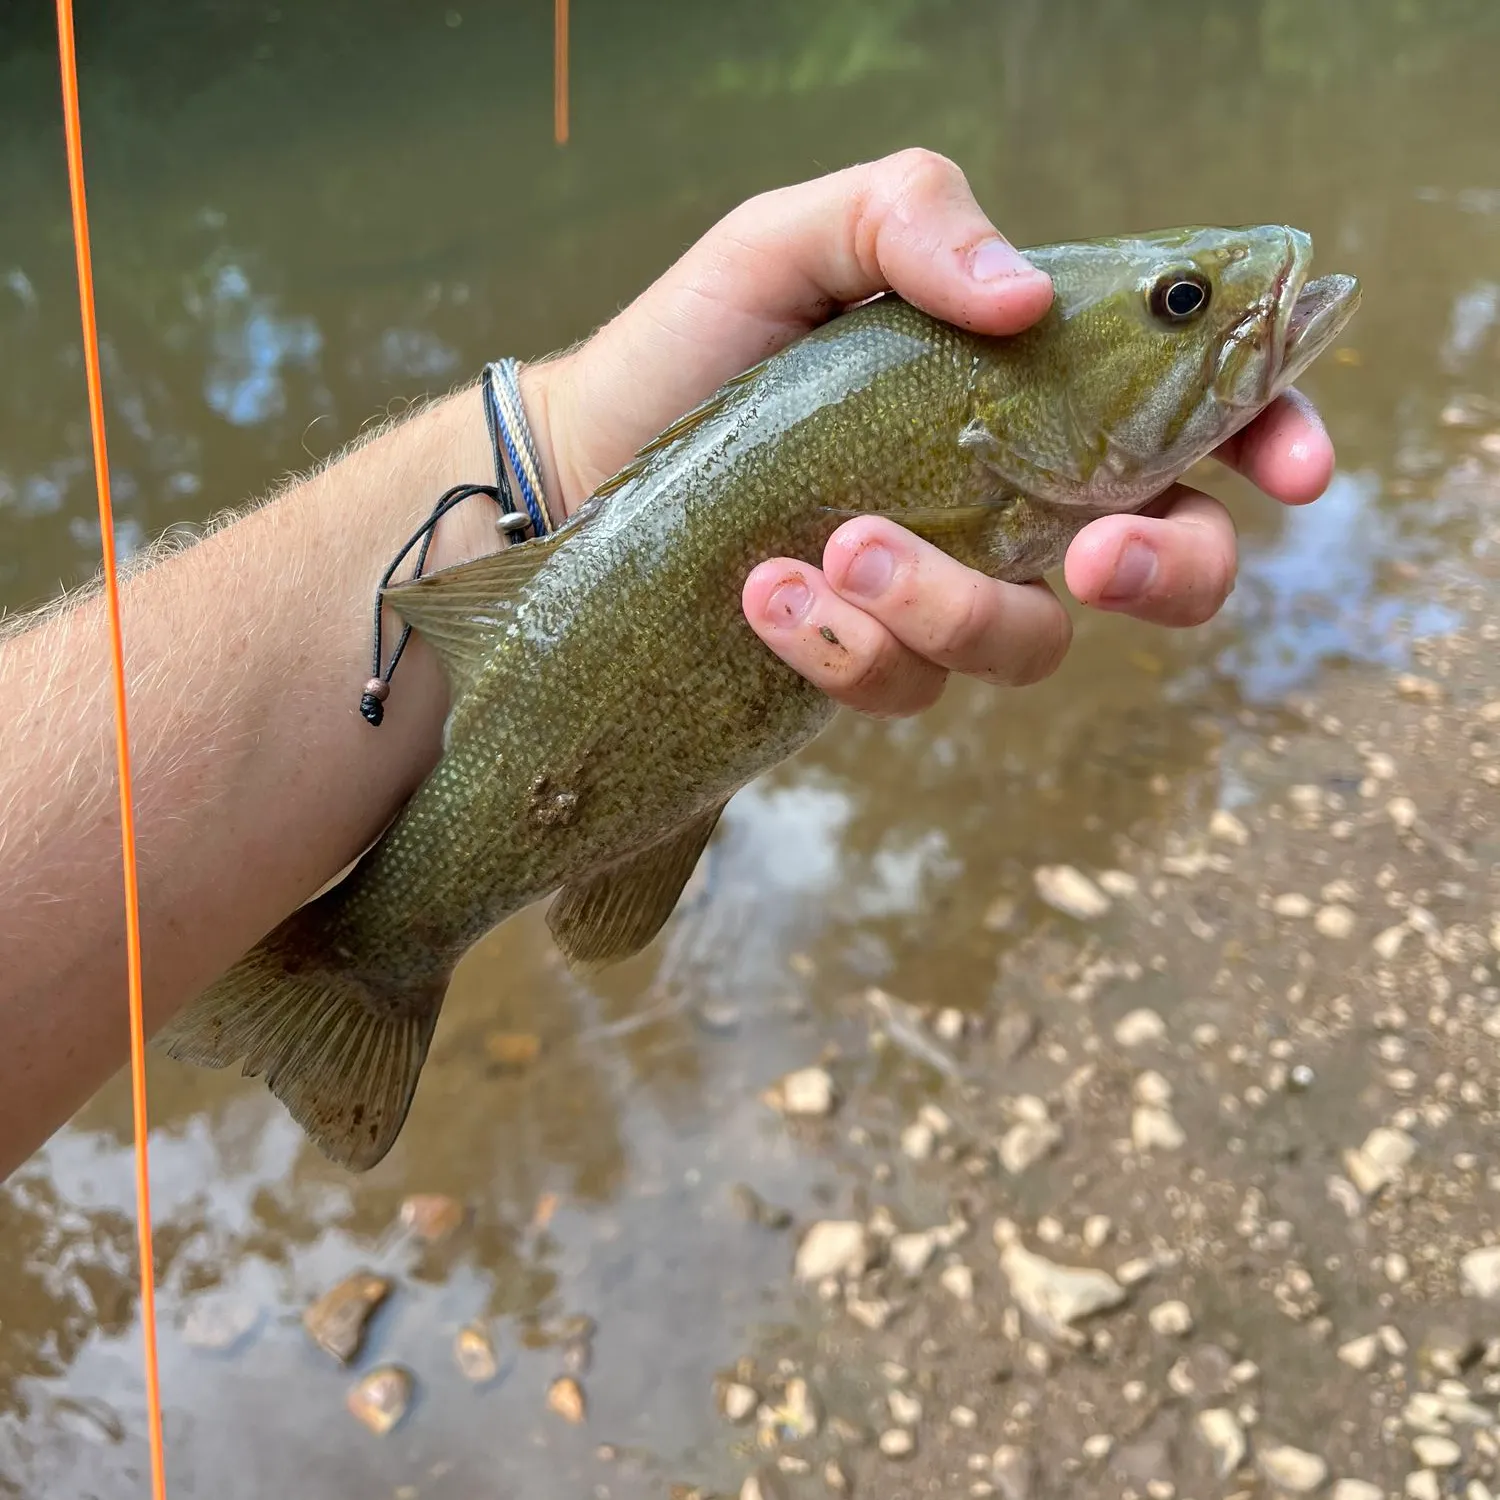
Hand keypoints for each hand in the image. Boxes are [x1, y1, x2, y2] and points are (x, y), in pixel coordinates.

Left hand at [527, 149, 1334, 717]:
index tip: (1291, 471)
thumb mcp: (793, 238)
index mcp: (1033, 389)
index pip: (1192, 415)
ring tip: (835, 547)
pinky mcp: (873, 662)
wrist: (589, 456)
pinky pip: (907, 689)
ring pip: (1030, 645)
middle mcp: (1013, 500)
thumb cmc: (702, 340)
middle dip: (1166, 571)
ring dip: (950, 606)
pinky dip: (845, 647)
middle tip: (1091, 554)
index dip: (1268, 439)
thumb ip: (909, 216)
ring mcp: (947, 589)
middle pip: (1172, 562)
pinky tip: (769, 593)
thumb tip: (1024, 294)